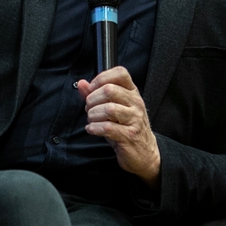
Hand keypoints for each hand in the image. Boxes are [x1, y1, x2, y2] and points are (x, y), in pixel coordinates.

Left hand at [78, 67, 160, 184]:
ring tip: (92, 120)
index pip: (120, 73)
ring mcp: (134, 119)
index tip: (92, 90)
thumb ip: (95, 94)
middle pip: (109, 90)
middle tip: (90, 109)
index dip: (101, 78)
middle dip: (92, 100)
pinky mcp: (129, 135)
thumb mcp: (112, 108)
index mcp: (132, 92)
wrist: (144, 152)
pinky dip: (95, 128)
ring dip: (93, 115)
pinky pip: (108, 127)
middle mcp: (136, 103)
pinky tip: (93, 129)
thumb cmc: (125, 127)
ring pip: (108, 108)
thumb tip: (82, 83)